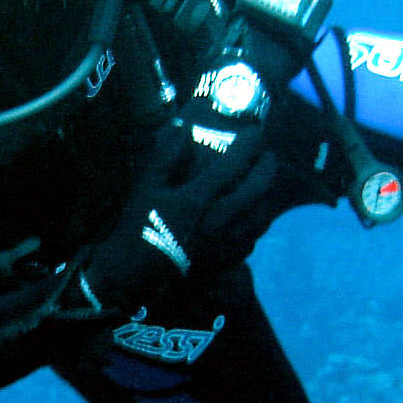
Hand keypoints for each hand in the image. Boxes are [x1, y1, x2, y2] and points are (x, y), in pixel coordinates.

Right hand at [70, 115, 278, 316]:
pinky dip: (257, 223)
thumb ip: (167, 156)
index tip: (255, 130)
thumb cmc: (137, 225)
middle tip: (268, 155)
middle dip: (268, 167)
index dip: (249, 144)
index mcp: (200, 198)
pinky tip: (250, 219)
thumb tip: (184, 127)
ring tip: (263, 185)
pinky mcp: (226, 260)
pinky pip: (252, 238)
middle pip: (258, 189)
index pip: (234, 164)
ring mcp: (226, 243)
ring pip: (261, 215)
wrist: (134, 276)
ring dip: (267, 196)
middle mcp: (221, 219)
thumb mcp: (146, 186)